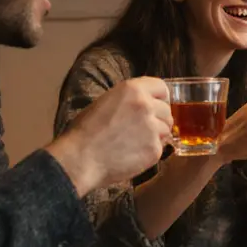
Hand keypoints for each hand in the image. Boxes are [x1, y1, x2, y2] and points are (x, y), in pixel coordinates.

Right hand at [47, 77, 172, 195]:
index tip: (156, 106)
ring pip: (166, 129)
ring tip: (136, 143)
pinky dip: (150, 152)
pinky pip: (160, 148)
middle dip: (158, 120)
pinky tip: (133, 155)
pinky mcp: (154, 149)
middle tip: (142, 130)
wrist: (80, 158)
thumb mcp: (106, 102)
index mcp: (132, 89)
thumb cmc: (85, 131)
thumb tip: (145, 103)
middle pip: (167, 110)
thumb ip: (129, 100)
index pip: (161, 87)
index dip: (160, 98)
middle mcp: (145, 105)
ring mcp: (152, 128)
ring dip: (156, 136)